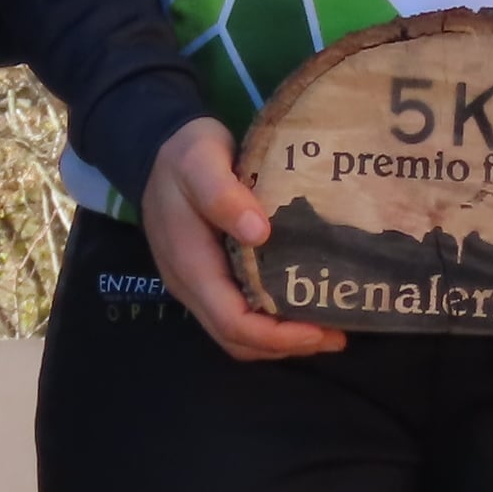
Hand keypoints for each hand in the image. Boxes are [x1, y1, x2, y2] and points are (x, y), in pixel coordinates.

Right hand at [138, 116, 344, 363]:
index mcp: (190, 265)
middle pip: (237, 339)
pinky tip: (301, 302)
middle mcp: (192, 285)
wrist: (156, 146)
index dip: (275, 336)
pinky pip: (239, 311)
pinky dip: (271, 319)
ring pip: (238, 332)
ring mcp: (198, 283)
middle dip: (286, 345)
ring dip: (280, 338)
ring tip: (328, 327)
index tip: (319, 330)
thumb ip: (225, 196)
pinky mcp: (210, 274)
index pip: (232, 322)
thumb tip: (260, 234)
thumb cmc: (184, 153)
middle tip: (336, 335)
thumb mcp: (201, 162)